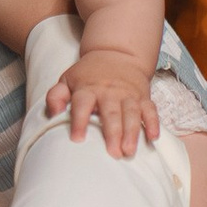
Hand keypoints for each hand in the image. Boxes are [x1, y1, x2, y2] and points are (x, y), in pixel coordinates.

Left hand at [46, 44, 160, 156]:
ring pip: (132, 113)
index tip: (77, 139)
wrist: (116, 53)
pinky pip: (150, 109)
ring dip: (132, 132)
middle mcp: (109, 92)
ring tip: (129, 151)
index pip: (82, 105)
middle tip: (113, 153)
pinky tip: (153, 137)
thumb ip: (56, 96)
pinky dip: (153, 123)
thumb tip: (53, 114)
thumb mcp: (67, 79)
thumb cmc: (88, 74)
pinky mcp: (143, 96)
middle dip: (113, 133)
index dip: (79, 122)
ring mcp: (128, 94)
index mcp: (88, 89)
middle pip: (111, 113)